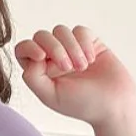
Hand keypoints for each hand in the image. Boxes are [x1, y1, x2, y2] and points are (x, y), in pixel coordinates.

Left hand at [15, 25, 135, 126]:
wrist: (112, 103)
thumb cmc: (81, 104)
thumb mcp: (50, 95)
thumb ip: (33, 77)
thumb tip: (32, 58)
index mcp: (39, 72)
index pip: (23, 50)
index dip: (28, 48)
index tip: (40, 57)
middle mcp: (52, 60)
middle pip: (41, 36)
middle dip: (54, 48)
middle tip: (66, 67)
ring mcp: (70, 49)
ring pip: (60, 31)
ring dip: (71, 49)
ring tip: (82, 68)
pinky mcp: (89, 41)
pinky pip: (80, 31)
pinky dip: (84, 44)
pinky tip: (91, 61)